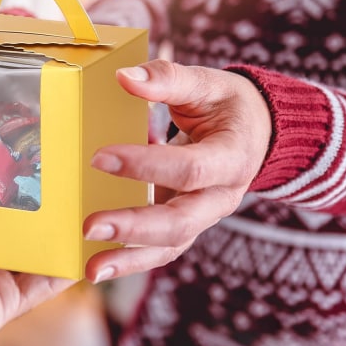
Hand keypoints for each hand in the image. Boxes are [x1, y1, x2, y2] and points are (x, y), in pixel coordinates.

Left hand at [0, 149, 72, 345]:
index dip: (8, 173)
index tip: (35, 154)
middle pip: (10, 221)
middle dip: (39, 201)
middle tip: (68, 176)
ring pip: (31, 252)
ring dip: (58, 233)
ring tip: (88, 205)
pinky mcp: (0, 303)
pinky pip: (42, 284)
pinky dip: (65, 266)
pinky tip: (86, 243)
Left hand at [84, 60, 271, 281]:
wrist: (255, 132)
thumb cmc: (228, 105)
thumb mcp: (207, 83)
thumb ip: (168, 79)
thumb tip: (125, 77)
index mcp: (232, 158)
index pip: (189, 169)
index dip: (146, 165)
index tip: (100, 157)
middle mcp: (220, 196)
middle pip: (180, 222)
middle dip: (134, 227)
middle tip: (90, 227)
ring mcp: (204, 215)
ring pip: (171, 246)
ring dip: (129, 259)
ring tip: (90, 269)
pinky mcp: (186, 222)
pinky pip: (161, 248)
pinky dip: (131, 260)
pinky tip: (98, 264)